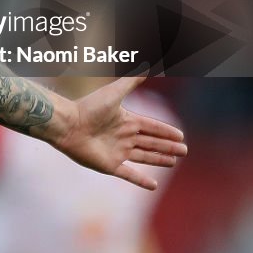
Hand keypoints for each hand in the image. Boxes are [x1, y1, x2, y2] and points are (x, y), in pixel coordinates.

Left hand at [52, 76, 186, 189]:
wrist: (68, 125)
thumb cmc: (89, 107)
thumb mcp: (114, 93)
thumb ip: (131, 81)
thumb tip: (147, 66)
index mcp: (126, 120)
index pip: (151, 127)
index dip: (166, 131)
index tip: (180, 135)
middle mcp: (123, 136)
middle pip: (151, 143)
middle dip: (167, 147)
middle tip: (184, 151)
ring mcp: (117, 152)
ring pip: (144, 157)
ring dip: (159, 160)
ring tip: (173, 161)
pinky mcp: (109, 165)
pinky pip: (129, 175)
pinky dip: (141, 181)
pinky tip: (153, 186)